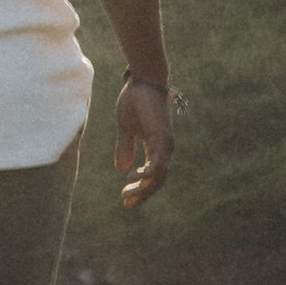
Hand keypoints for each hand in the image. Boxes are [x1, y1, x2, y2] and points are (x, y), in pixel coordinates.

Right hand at [114, 78, 172, 208]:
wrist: (142, 80)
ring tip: (126, 194)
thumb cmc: (135, 99)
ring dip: (142, 189)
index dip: (140, 190)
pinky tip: (132, 177)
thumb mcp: (125, 127)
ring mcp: (165, 146)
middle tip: (126, 204)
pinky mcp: (162, 139)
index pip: (152, 176)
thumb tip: (121, 168)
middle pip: (156, 182)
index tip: (126, 202)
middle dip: (141, 195)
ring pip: (158, 178)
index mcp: (156, 148)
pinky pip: (157, 165)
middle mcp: (163, 150)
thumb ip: (125, 146)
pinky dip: (146, 175)